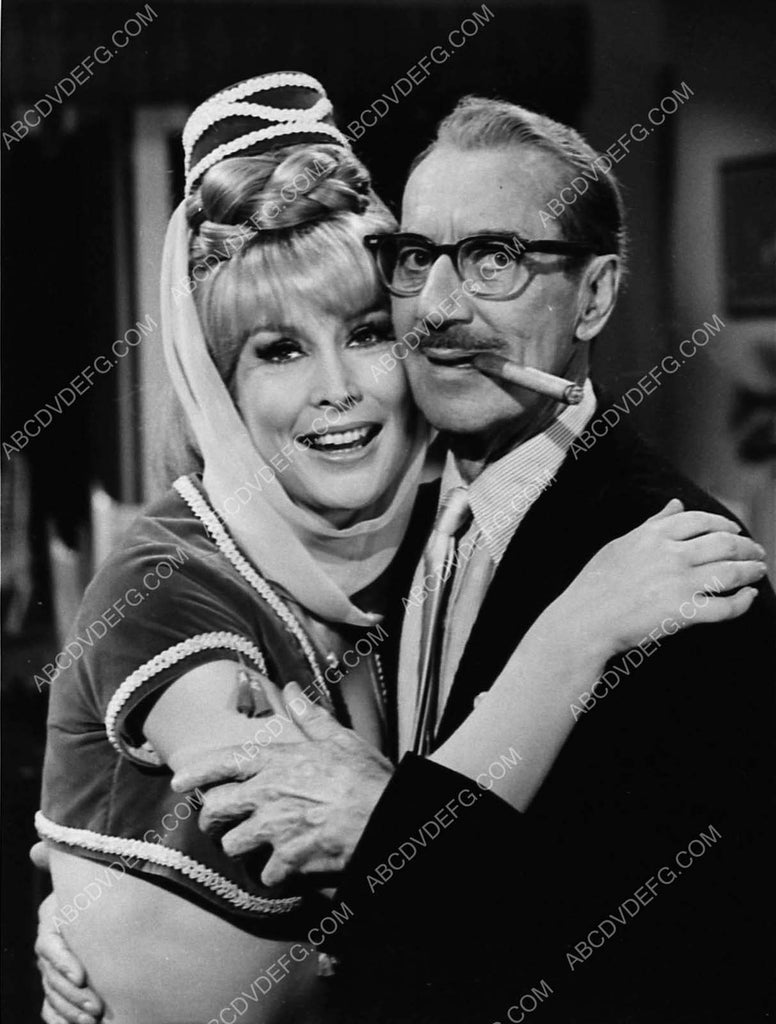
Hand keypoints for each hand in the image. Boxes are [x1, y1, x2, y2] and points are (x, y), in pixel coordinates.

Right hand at [35, 894, 103, 1023]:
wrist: (104, 898)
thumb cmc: (105, 889)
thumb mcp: (98, 888)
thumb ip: (97, 895)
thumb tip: (94, 893)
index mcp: (52, 917)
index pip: (49, 945)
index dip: (63, 963)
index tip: (81, 978)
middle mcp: (49, 943)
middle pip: (52, 975)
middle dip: (74, 994)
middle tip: (96, 1007)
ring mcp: (50, 965)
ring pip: (52, 993)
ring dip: (70, 1010)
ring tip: (92, 1019)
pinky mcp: (56, 982)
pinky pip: (49, 1006)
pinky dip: (59, 1019)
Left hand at [172, 682, 392, 885]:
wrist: (386, 817)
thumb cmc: (365, 777)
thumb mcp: (340, 739)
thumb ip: (310, 716)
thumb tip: (291, 690)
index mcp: (279, 761)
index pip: (224, 762)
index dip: (196, 771)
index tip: (177, 780)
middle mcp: (269, 793)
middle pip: (216, 809)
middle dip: (213, 817)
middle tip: (220, 822)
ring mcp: (275, 828)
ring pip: (232, 845)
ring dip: (243, 848)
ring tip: (256, 846)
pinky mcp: (288, 859)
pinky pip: (265, 874)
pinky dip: (274, 874)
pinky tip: (286, 868)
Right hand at [556, 499, 766, 659]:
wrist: (584, 620)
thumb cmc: (596, 584)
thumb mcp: (622, 545)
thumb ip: (653, 524)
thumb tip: (676, 504)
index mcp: (654, 535)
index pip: (701, 521)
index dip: (724, 524)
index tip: (734, 530)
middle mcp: (670, 555)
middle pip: (723, 543)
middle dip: (746, 546)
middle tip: (756, 552)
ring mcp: (678, 584)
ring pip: (730, 571)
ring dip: (751, 570)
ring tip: (759, 570)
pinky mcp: (683, 613)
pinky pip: (725, 607)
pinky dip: (742, 602)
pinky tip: (748, 597)